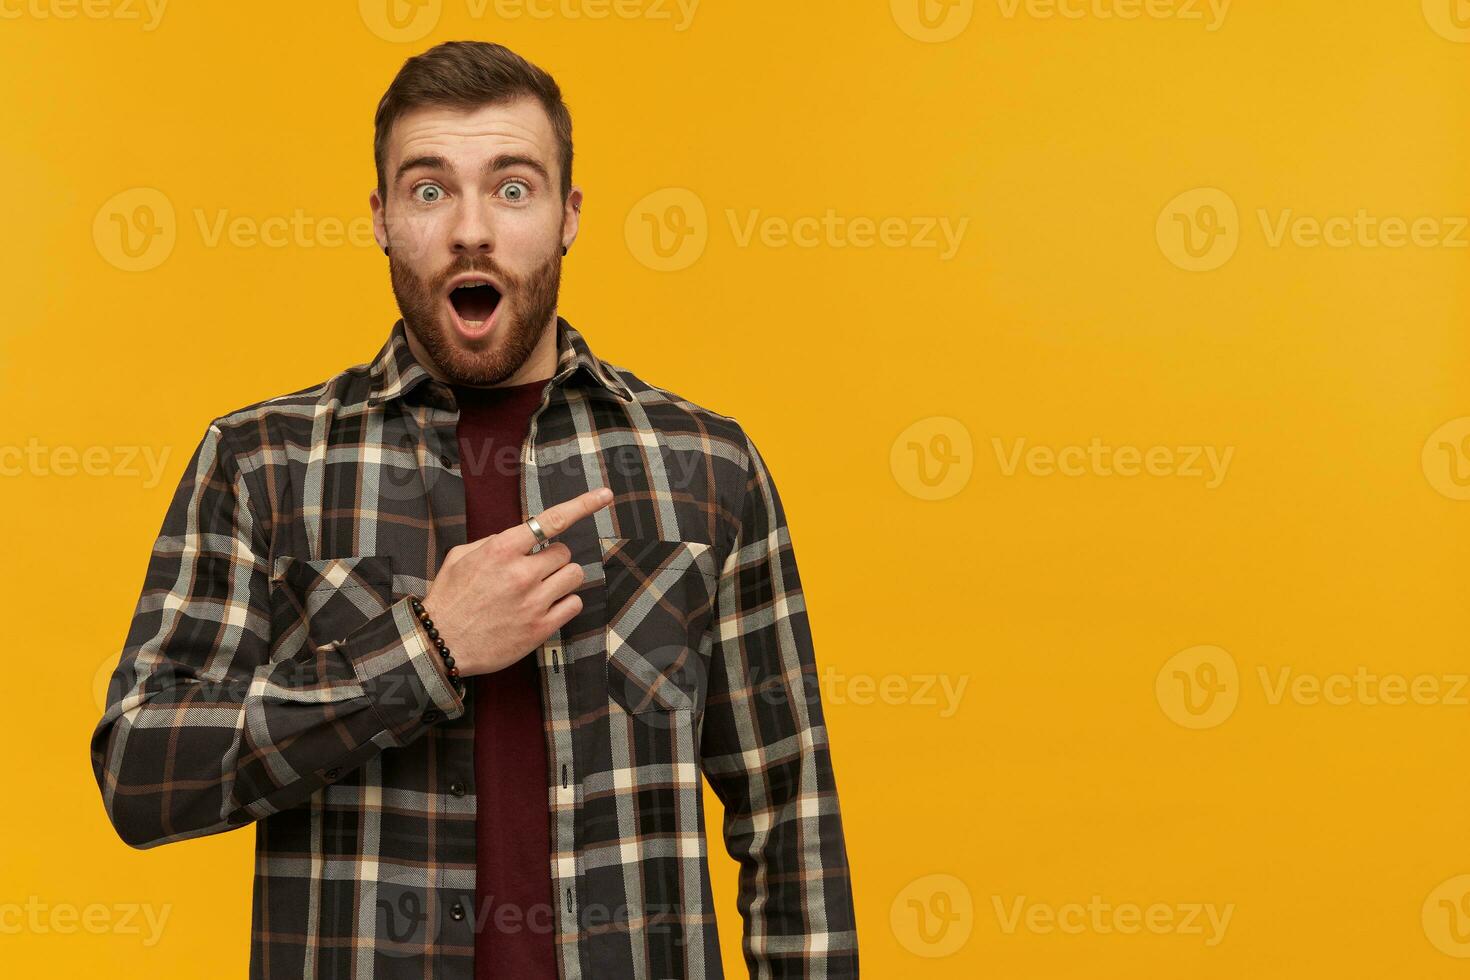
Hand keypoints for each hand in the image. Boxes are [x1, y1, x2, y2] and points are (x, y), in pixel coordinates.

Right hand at [421, 487, 613, 677]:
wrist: (440, 643)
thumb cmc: (450, 598)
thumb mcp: (461, 557)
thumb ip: (494, 541)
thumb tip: (521, 537)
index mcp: (502, 550)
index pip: (551, 520)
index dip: (582, 505)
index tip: (605, 496)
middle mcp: (521, 572)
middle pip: (564, 552)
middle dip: (552, 559)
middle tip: (533, 572)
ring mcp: (534, 601)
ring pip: (574, 575)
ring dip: (562, 579)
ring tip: (541, 589)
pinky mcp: (541, 627)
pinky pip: (574, 604)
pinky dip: (565, 603)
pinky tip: (546, 607)